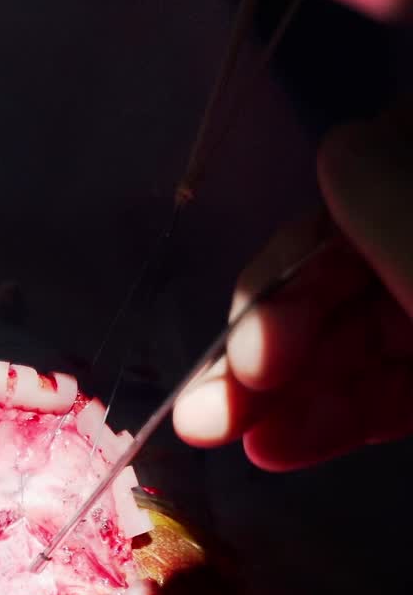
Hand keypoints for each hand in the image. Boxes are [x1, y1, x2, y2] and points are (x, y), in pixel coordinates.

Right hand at [173, 106, 412, 469]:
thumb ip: (386, 194)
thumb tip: (337, 148)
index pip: (354, 193)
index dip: (291, 274)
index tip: (256, 356)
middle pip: (339, 277)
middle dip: (269, 348)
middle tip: (205, 415)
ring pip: (353, 336)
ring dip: (282, 393)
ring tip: (218, 436)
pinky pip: (388, 384)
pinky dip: (333, 416)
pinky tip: (274, 446)